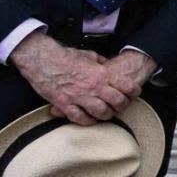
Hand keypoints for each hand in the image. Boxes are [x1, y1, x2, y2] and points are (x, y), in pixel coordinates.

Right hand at [9, 33, 125, 123]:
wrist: (42, 59)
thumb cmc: (65, 56)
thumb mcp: (89, 55)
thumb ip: (101, 62)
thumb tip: (109, 65)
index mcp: (102, 73)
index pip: (127, 86)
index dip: (134, 92)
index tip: (133, 94)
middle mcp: (93, 86)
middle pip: (118, 102)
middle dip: (121, 106)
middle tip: (119, 106)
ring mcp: (79, 97)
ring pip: (101, 113)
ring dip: (106, 115)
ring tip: (105, 113)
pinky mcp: (65, 104)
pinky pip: (80, 118)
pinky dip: (87, 121)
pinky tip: (89, 118)